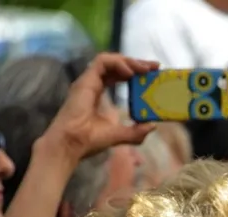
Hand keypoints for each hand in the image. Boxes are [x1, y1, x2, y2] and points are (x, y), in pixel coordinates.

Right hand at [43, 53, 157, 164]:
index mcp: (100, 93)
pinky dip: (117, 63)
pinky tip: (130, 73)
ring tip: (145, 68)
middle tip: (155, 66)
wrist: (73, 144)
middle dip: (136, 63)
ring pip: (109, 60)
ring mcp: (88, 81)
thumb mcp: (120, 135)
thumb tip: (152, 125)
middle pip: (116, 65)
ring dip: (129, 61)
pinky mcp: (85, 80)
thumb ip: (136, 132)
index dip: (135, 72)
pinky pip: (102, 62)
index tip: (153, 74)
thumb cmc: (91, 140)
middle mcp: (94, 84)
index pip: (119, 75)